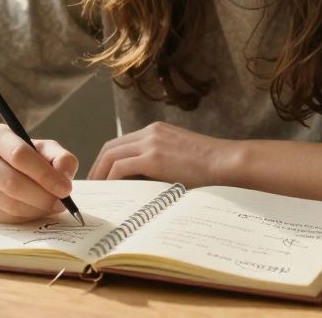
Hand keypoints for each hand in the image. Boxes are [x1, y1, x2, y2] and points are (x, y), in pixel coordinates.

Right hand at [0, 123, 77, 222]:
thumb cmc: (19, 154)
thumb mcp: (41, 148)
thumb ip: (60, 158)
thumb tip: (65, 177)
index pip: (19, 155)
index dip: (45, 174)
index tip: (66, 188)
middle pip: (12, 183)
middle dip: (42, 197)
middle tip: (61, 203)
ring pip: (8, 204)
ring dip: (36, 210)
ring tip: (51, 207)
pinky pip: (3, 217)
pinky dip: (25, 217)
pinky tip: (35, 211)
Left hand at [88, 122, 238, 187]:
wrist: (228, 163)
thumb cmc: (211, 167)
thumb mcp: (180, 157)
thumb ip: (160, 162)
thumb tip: (141, 183)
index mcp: (157, 130)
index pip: (121, 142)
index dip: (107, 159)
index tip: (102, 175)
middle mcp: (150, 132)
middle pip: (111, 147)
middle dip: (97, 166)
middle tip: (93, 185)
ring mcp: (151, 143)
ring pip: (111, 156)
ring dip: (100, 173)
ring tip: (98, 191)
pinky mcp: (154, 157)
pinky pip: (121, 167)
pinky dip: (111, 179)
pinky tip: (111, 192)